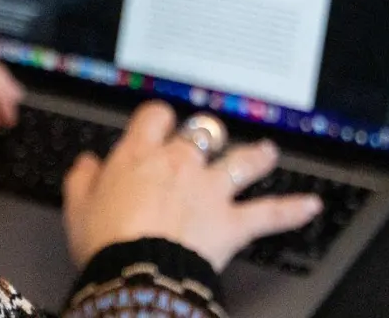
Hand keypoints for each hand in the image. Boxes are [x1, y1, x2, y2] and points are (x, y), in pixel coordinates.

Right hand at [62, 101, 322, 271]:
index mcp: (139, 156)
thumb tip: (87, 163)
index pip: (156, 117)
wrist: (138, 272)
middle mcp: (180, 164)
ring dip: (257, 156)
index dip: (159, 117)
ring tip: (267, 152)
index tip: (159, 122)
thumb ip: (83, 179)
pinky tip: (311, 205)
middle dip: (207, 132)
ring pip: (242, 162)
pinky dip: (293, 210)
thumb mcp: (78, 207)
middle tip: (209, 135)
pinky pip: (270, 213)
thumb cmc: (106, 241)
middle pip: (202, 132)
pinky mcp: (232, 222)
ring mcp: (210, 191)